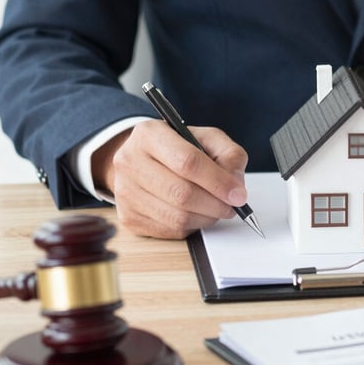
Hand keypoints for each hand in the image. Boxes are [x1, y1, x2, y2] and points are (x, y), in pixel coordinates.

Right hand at [92, 120, 248, 238]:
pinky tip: (198, 214)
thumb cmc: (180, 148)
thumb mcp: (208, 139)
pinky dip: (191, 226)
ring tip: (217, 209)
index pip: (187, 162)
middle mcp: (130, 161)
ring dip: (206, 218)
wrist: (144, 160)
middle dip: (215, 204)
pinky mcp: (128, 217)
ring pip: (176, 216)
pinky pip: (169, 230)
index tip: (238, 194)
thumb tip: (236, 186)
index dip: (218, 181)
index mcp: (150, 134)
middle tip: (232, 206)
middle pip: (181, 193)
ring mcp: (125, 191)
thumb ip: (229, 154)